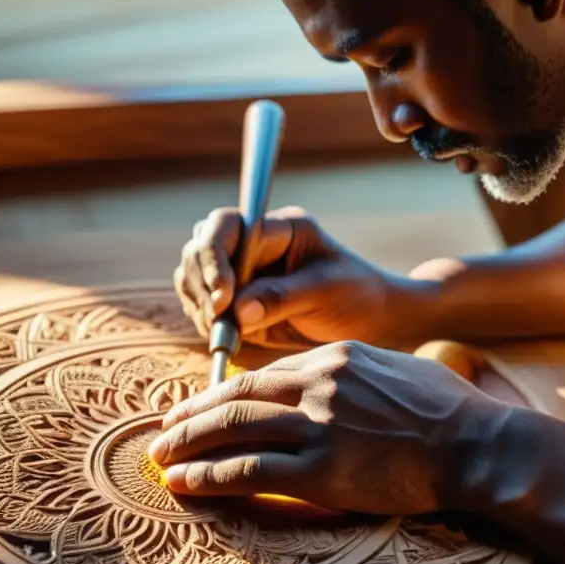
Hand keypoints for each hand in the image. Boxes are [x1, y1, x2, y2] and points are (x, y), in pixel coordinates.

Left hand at [147, 341, 508, 515]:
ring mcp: (318, 427)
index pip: (262, 375)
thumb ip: (356, 371)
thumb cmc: (448, 410)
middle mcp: (318, 386)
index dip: (220, 392)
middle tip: (162, 430)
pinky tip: (183, 483)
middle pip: (236, 397)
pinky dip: (209, 477)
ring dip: (188, 444)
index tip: (197, 406)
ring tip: (160, 457)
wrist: (475, 445)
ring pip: (232, 429)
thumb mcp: (398, 370)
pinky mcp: (322, 471)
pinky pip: (249, 471)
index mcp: (335, 359)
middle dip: (191, 415)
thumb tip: (334, 376)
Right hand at [174, 207, 432, 350]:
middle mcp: (255, 244)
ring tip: (224, 332)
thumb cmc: (357, 297)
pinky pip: (202, 303)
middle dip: (201, 282)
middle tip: (218, 319)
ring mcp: (242, 271)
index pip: (228, 226)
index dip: (216, 258)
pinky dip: (204, 320)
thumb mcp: (326, 293)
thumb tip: (237, 310)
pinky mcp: (237, 299)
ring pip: (193, 274)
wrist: (371, 323)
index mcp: (280, 228)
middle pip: (200, 245)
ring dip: (199, 303)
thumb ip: (282, 298)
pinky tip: (225, 337)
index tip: (223, 298)